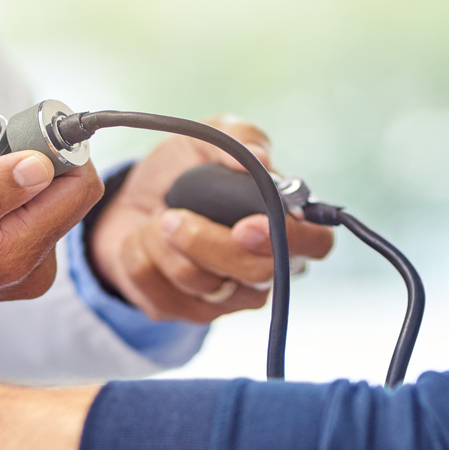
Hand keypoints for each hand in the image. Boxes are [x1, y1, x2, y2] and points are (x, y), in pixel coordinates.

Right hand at [0, 117, 104, 341]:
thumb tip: (42, 165)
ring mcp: (17, 263)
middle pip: (54, 180)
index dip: (49, 145)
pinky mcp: (2, 257)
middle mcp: (28, 264)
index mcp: (14, 255)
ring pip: (28, 185)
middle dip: (5, 149)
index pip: (78, 186)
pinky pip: (8, 202)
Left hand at [89, 115, 334, 323]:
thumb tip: (261, 161)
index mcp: (284, 223)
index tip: (244, 225)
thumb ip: (240, 139)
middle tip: (171, 215)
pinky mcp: (189, 313)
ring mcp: (229, 297)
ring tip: (157, 219)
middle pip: (256, 273)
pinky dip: (140, 259)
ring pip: (203, 284)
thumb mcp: (207, 137)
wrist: (132, 200)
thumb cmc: (183, 170)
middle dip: (206, 242)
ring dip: (163, 244)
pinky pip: (163, 295)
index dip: (288, 239)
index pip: (316, 244)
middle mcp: (265, 266)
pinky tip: (142, 242)